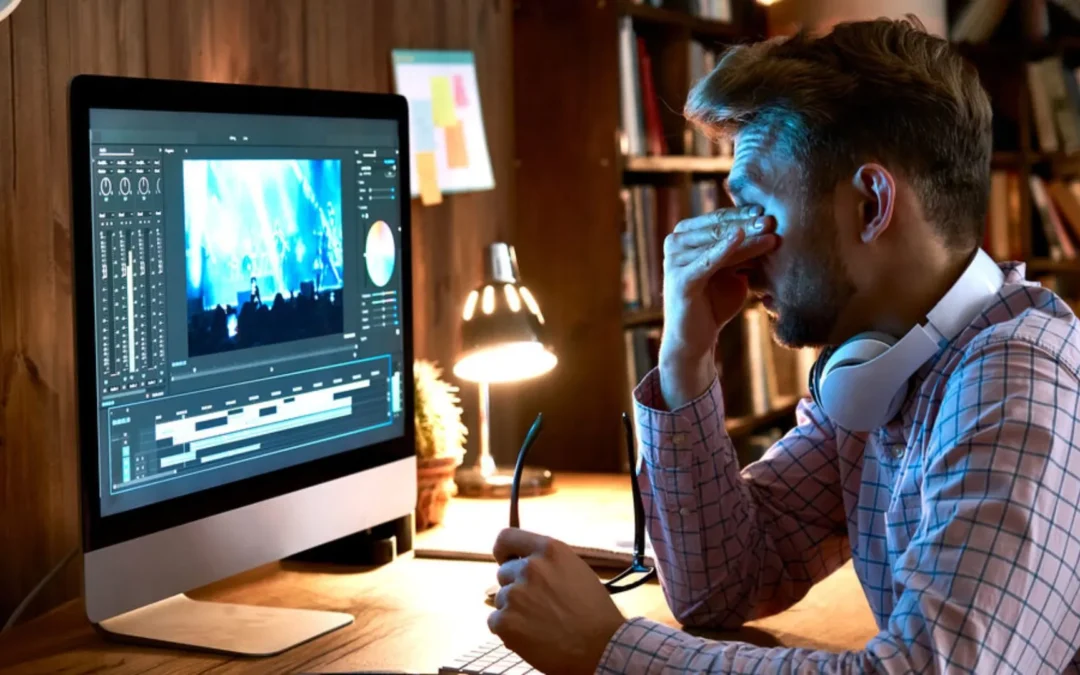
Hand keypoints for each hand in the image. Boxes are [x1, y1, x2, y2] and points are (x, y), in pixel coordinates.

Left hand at [488, 528, 625, 674]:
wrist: (602, 647)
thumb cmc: (595, 612)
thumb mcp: (576, 571)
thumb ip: (549, 564)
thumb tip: (525, 564)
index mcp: (549, 550)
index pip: (506, 538)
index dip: (503, 552)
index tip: (506, 561)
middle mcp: (530, 567)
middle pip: (504, 573)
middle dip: (516, 587)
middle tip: (536, 605)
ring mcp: (515, 594)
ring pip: (501, 599)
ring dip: (514, 610)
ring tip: (539, 624)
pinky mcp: (506, 621)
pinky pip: (495, 622)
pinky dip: (508, 631)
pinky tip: (529, 636)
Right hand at [659, 205, 777, 407]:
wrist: (695, 339)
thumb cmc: (713, 303)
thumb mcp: (732, 271)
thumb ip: (742, 251)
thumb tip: (769, 228)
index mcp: (685, 236)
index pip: (719, 219)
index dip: (743, 214)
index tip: (769, 210)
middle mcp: (675, 243)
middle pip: (718, 229)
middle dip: (747, 223)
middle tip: (773, 220)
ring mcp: (674, 260)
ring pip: (716, 243)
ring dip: (745, 236)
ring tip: (769, 232)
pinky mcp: (680, 279)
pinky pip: (706, 261)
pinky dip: (723, 249)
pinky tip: (739, 237)